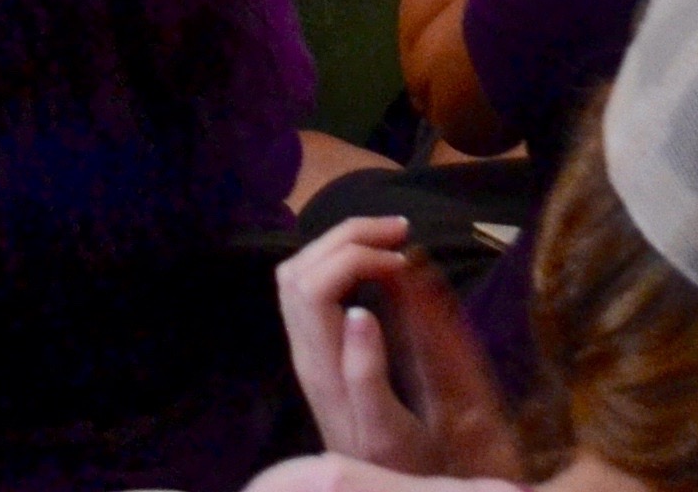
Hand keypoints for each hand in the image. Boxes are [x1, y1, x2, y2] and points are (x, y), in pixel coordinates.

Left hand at [272, 218, 522, 477]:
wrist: (370, 488)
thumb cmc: (394, 463)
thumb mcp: (388, 429)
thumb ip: (368, 374)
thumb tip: (361, 311)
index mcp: (323, 367)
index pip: (313, 285)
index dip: (355, 257)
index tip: (401, 261)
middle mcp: (305, 351)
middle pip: (299, 267)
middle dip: (347, 235)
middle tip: (401, 231)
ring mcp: (306, 347)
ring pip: (297, 271)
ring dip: (338, 242)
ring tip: (389, 239)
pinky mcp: (316, 348)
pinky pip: (308, 286)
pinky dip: (337, 260)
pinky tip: (374, 263)